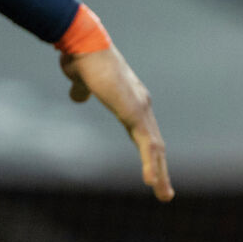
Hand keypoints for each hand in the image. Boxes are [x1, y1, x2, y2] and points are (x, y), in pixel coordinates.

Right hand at [59, 48, 173, 201]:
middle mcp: (141, 105)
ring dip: (159, 174)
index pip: (144, 134)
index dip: (149, 154)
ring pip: (155, 149)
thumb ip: (82, 92)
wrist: (84, 46)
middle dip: (160, 169)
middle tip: (165, 192)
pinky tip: (151, 183)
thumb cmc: (82, 59)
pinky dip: (151, 165)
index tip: (152, 173)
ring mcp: (141, 109)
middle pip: (155, 144)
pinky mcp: (135, 113)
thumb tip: (78, 98)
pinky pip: (147, 145)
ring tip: (163, 196)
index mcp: (131, 100)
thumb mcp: (81, 82)